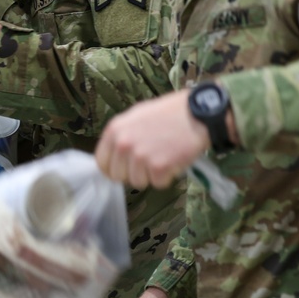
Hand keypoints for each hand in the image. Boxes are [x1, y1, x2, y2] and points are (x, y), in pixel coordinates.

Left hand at [94, 89, 208, 189]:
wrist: (197, 113)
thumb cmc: (168, 113)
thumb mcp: (136, 116)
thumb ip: (122, 136)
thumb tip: (113, 156)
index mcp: (114, 130)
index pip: (101, 162)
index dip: (113, 169)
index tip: (125, 169)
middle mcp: (123, 143)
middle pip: (118, 176)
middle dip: (133, 173)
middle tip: (149, 161)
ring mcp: (140, 156)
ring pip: (138, 182)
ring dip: (151, 175)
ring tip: (163, 157)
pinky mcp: (158, 166)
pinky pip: (158, 184)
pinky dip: (167, 177)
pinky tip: (173, 160)